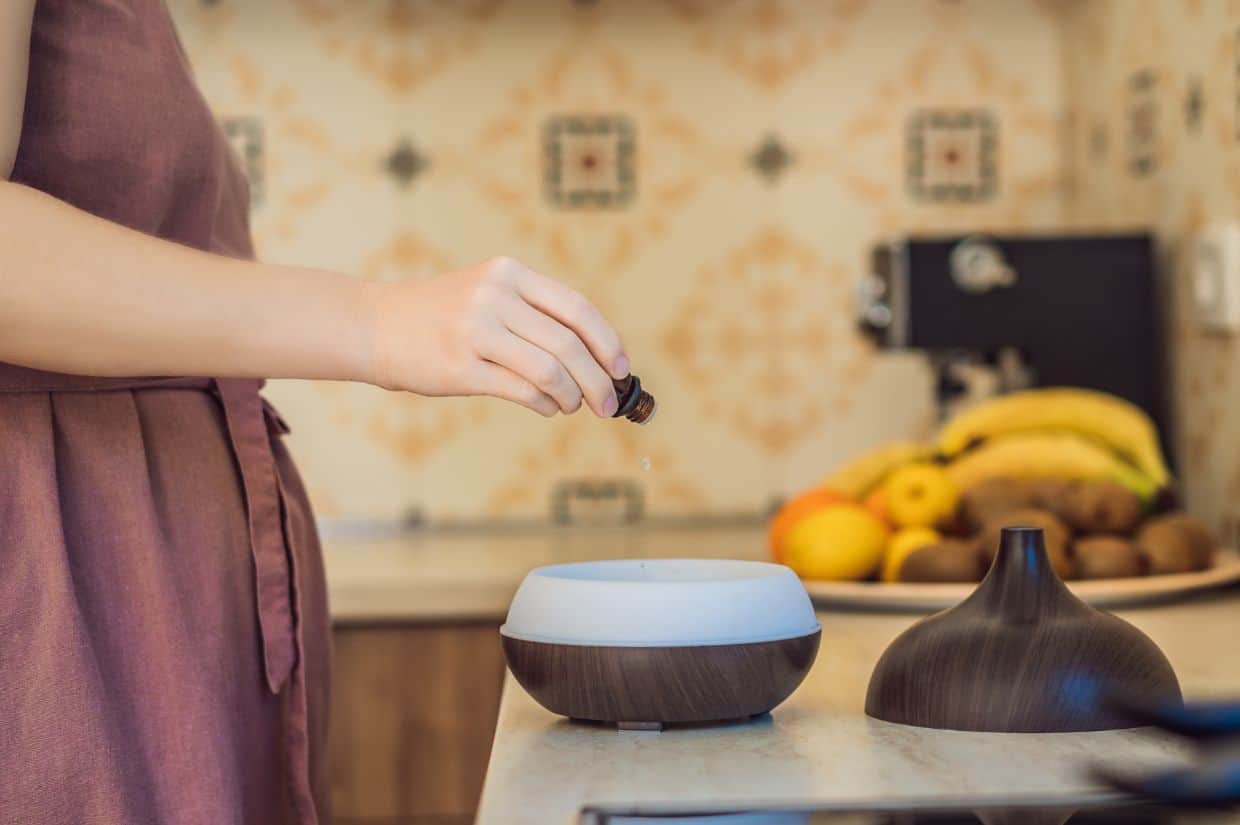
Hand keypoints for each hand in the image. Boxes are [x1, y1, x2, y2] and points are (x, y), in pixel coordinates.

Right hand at [366, 257, 628, 416]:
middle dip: (598, 380)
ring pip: (549, 371)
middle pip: (569, 344)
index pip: (577, 309)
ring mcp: (476, 331)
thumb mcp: (489, 293)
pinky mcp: (460, 367)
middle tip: (607, 404)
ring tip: (573, 406)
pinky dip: (544, 404)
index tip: (622, 369)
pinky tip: (547, 408)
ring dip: (572, 396)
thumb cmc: (442, 317)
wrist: (376, 326)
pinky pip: (521, 391)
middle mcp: (495, 296)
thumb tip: (595, 357)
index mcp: (510, 274)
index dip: (607, 343)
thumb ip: (535, 314)